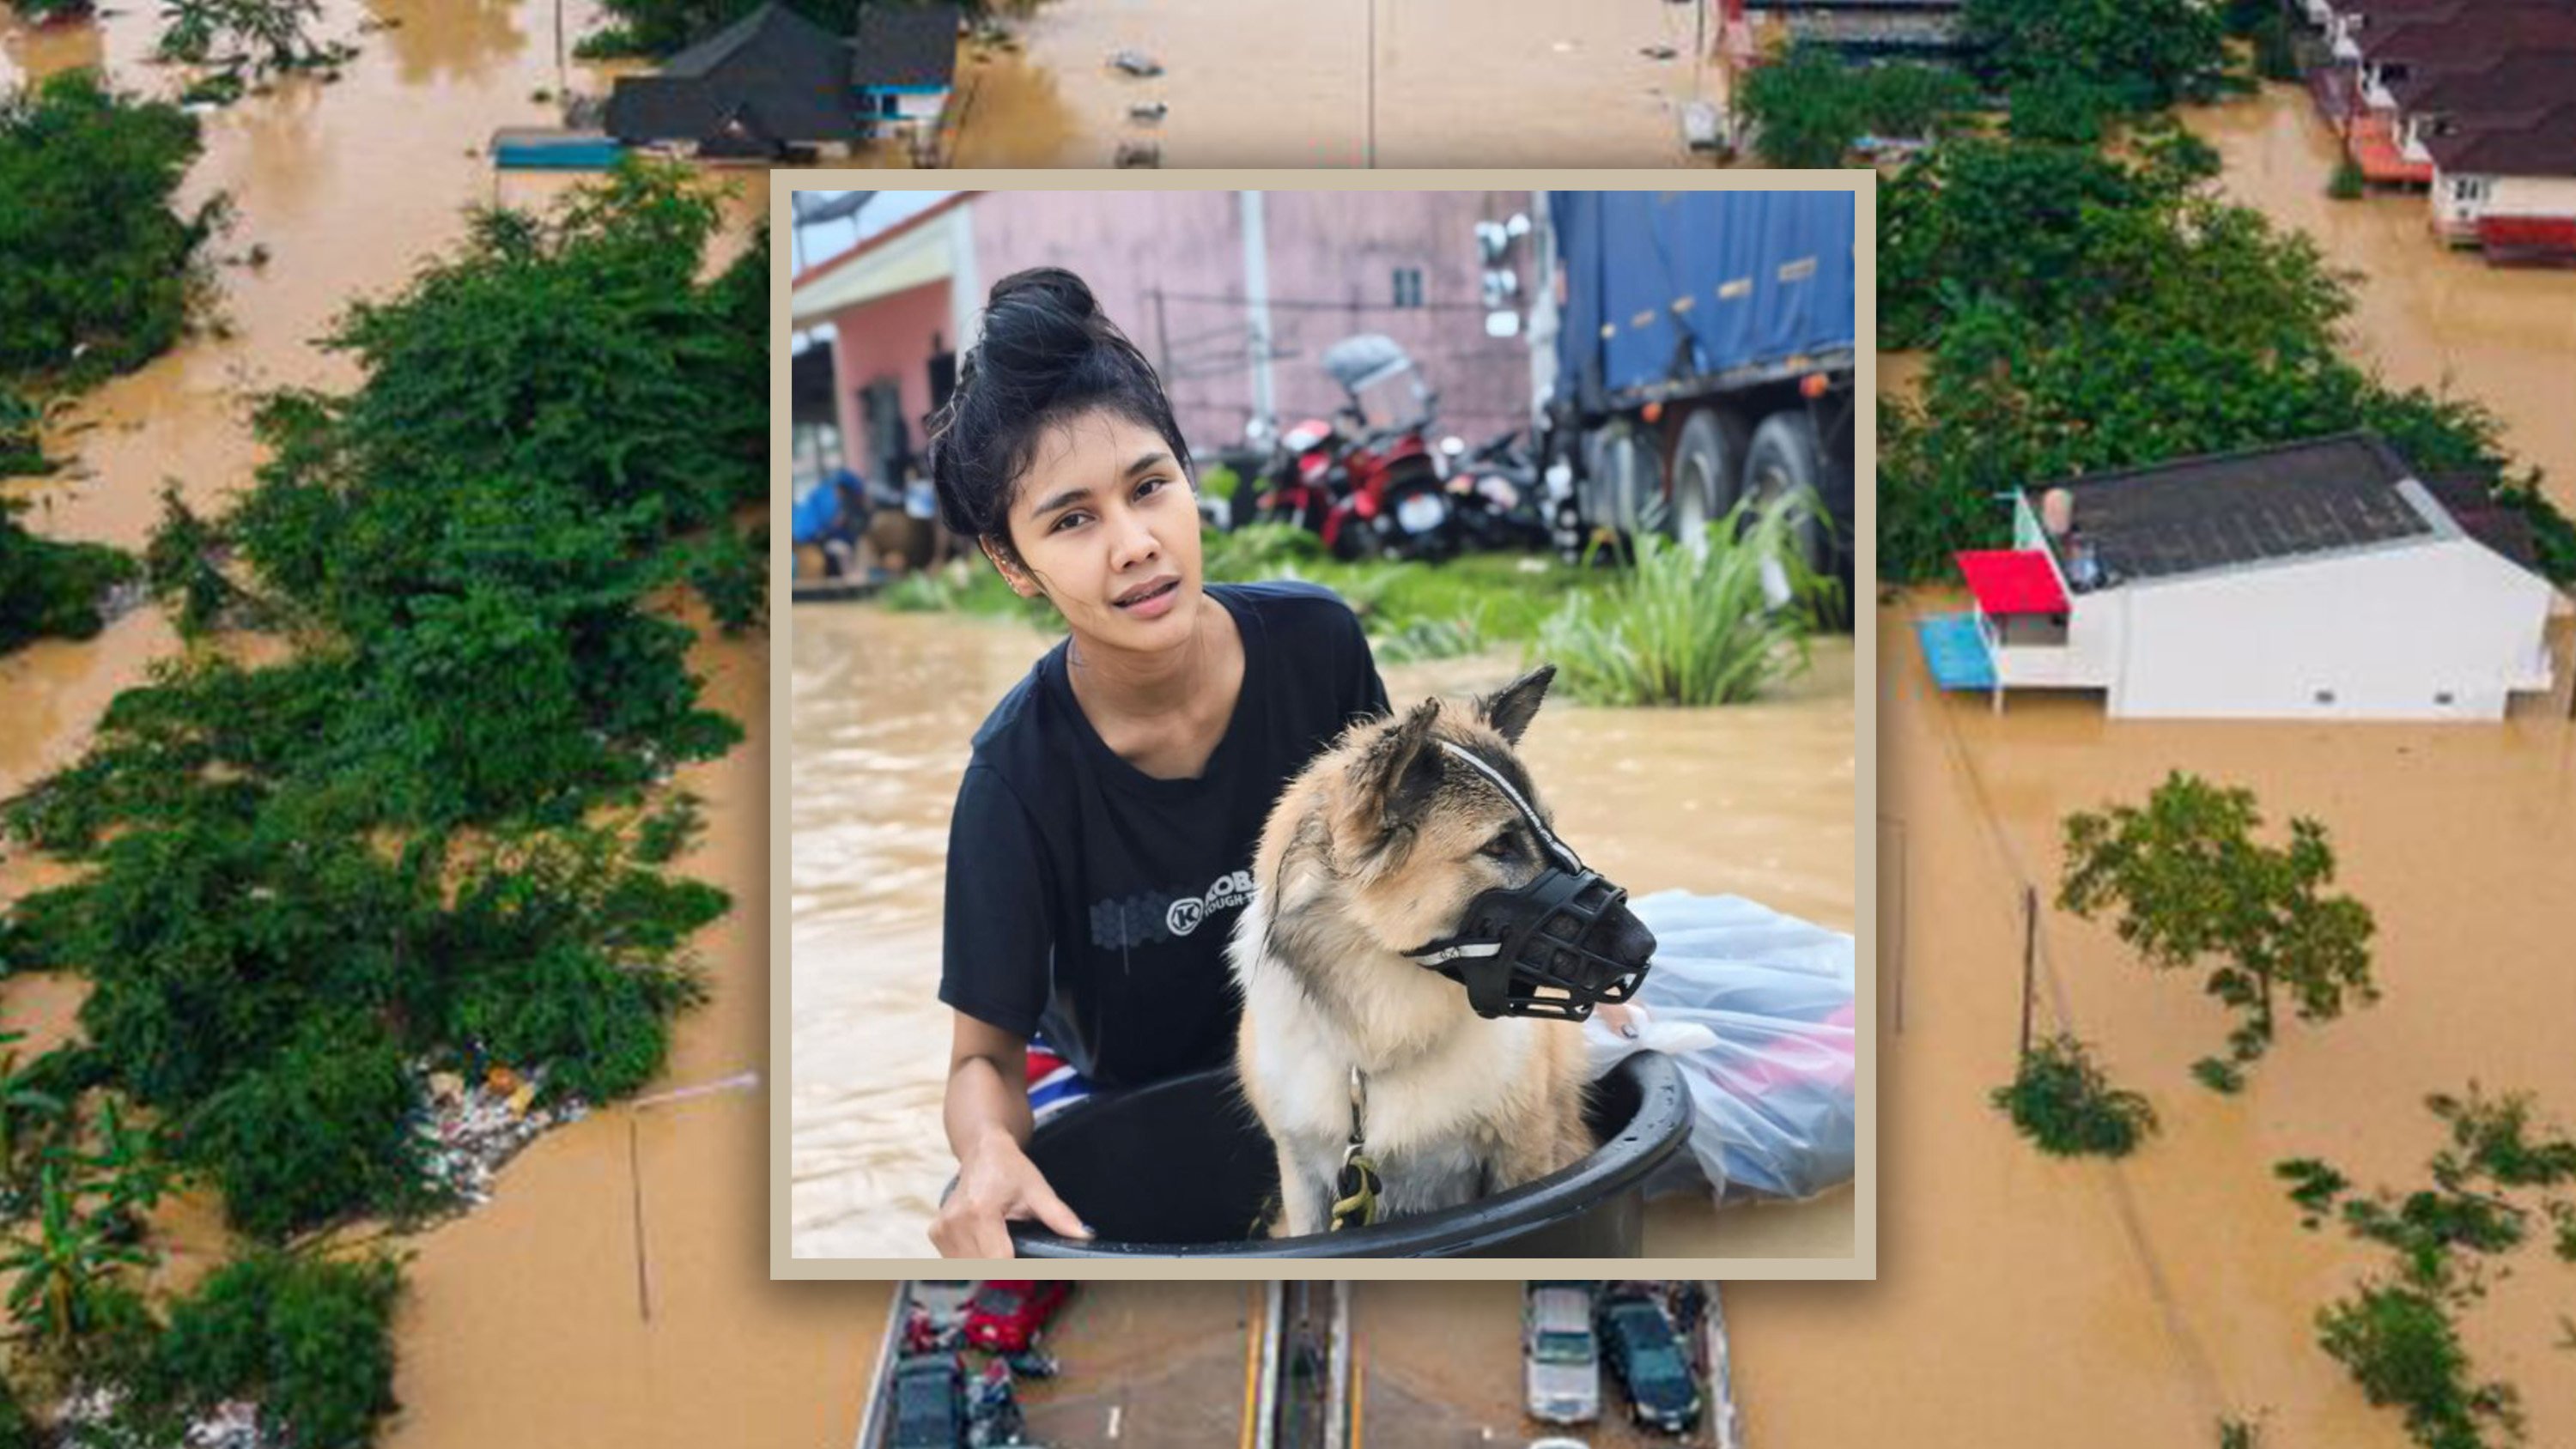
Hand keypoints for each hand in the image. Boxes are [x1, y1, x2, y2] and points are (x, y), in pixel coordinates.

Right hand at [931, 1134, 1093, 1257]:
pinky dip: (972, 1261)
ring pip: (967, 1270)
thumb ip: (1060, 1216)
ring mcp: (942, 1229)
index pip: (998, 1263)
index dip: (1017, 1273)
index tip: (1031, 1272)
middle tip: (1020, 1261)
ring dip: (986, 1268)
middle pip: (982, 1270)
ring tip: (1002, 1248)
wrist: (982, 1151)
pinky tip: (985, 1245)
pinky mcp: (935, 1233)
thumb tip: (1085, 1235)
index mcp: (980, 1212)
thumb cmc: (1010, 1168)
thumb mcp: (1038, 1190)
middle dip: (1003, 1273)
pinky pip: (956, 1262)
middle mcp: (955, 1222)